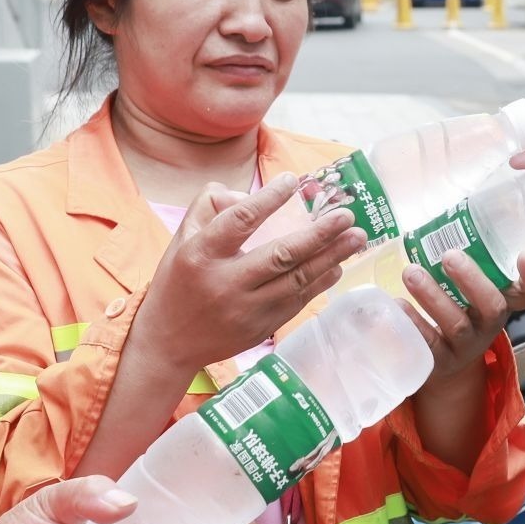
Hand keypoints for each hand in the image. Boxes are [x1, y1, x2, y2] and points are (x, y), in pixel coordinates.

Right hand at [134, 172, 368, 377]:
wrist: (169, 343)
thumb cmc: (178, 282)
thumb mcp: (181, 238)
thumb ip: (209, 206)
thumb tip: (249, 192)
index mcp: (202, 255)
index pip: (240, 221)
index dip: (268, 199)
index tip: (293, 180)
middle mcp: (226, 283)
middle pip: (281, 255)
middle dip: (319, 234)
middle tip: (347, 215)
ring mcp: (246, 309)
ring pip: (297, 280)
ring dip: (331, 257)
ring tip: (356, 237)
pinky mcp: (261, 328)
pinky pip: (298, 301)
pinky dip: (320, 282)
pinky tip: (337, 265)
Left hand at [398, 247, 524, 392]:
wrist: (444, 360)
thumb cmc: (459, 307)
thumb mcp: (472, 286)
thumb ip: (473, 256)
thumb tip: (453, 214)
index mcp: (503, 302)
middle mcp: (489, 325)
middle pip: (493, 307)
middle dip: (472, 280)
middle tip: (449, 255)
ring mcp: (466, 345)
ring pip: (457, 325)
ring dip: (434, 297)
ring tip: (411, 273)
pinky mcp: (440, 361)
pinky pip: (428, 344)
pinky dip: (412, 322)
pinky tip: (397, 304)